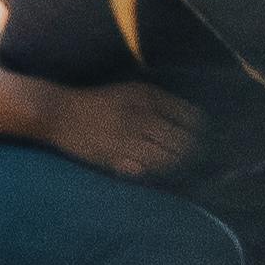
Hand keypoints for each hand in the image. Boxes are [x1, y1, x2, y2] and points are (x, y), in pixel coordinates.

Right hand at [35, 79, 199, 182]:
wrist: (58, 113)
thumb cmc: (97, 103)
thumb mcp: (130, 91)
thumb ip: (159, 104)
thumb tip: (194, 121)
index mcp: (147, 97)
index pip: (190, 117)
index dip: (202, 131)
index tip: (206, 139)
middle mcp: (141, 116)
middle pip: (183, 141)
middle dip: (194, 153)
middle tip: (201, 160)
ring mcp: (128, 138)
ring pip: (167, 159)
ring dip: (178, 166)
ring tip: (182, 169)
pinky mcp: (115, 158)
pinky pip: (146, 170)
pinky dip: (156, 173)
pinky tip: (158, 172)